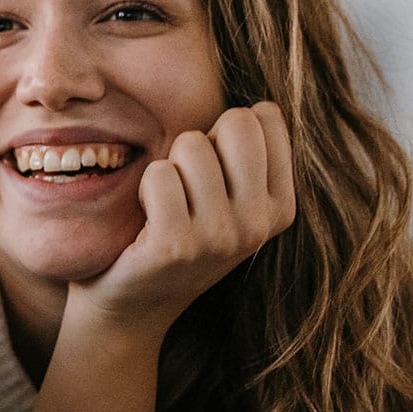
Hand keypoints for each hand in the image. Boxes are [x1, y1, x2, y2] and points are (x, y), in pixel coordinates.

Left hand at [72, 101, 295, 334]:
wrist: (131, 307)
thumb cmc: (177, 237)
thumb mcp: (230, 201)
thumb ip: (249, 155)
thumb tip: (261, 104)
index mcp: (281, 206)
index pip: (265, 116)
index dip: (225, 132)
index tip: (212, 172)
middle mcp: (259, 224)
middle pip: (236, 123)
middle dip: (200, 140)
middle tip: (185, 184)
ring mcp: (220, 237)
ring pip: (191, 144)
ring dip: (167, 166)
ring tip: (164, 205)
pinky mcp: (176, 246)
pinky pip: (159, 174)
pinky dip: (144, 187)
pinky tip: (145, 220)